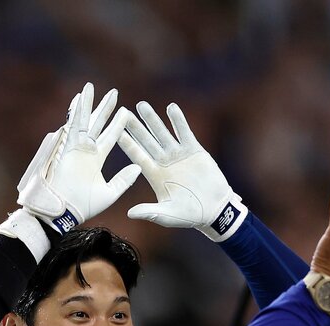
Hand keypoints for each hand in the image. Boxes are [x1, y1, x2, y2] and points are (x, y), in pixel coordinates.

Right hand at [17, 83, 139, 233]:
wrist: (64, 211)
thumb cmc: (84, 206)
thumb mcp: (110, 193)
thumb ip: (123, 180)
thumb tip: (138, 168)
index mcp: (97, 160)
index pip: (110, 137)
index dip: (118, 125)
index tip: (126, 111)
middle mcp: (86, 151)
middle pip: (97, 124)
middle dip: (104, 108)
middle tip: (113, 92)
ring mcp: (75, 148)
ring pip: (83, 121)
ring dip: (88, 104)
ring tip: (91, 87)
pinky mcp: (66, 147)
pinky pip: (72, 126)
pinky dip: (75, 112)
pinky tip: (79, 98)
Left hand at [118, 102, 243, 240]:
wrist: (214, 209)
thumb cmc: (189, 215)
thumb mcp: (167, 215)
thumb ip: (150, 212)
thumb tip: (129, 213)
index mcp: (154, 175)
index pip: (138, 157)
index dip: (128, 145)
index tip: (116, 133)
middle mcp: (163, 162)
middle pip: (146, 141)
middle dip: (135, 127)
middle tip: (123, 112)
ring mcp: (178, 155)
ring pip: (162, 133)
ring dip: (153, 120)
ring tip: (142, 106)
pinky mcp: (194, 150)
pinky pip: (184, 132)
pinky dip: (178, 121)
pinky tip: (171, 108)